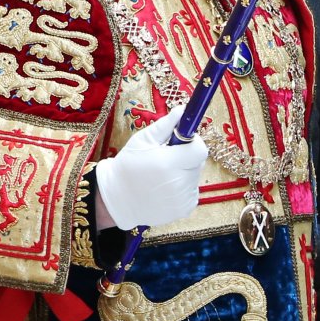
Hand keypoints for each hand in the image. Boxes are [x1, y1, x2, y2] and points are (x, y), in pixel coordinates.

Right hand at [94, 109, 205, 230]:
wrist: (119, 199)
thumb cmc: (128, 166)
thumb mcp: (142, 140)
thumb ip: (165, 125)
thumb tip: (183, 110)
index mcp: (168, 163)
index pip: (199, 149)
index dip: (193, 143)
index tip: (180, 142)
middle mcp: (179, 183)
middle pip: (197, 163)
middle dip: (185, 157)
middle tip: (166, 159)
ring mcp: (183, 199)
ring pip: (194, 177)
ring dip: (184, 173)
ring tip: (163, 175)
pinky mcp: (185, 210)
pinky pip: (192, 192)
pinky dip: (182, 188)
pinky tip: (165, 189)